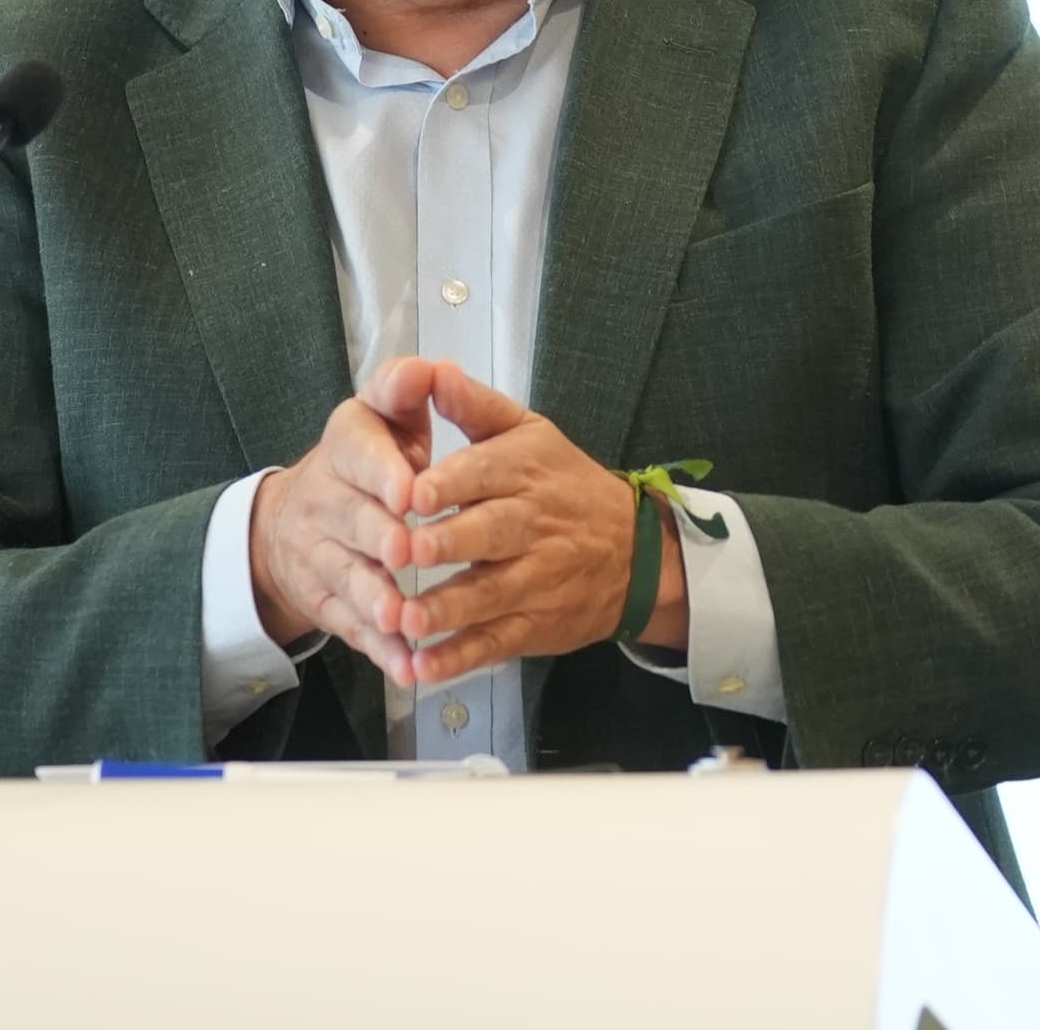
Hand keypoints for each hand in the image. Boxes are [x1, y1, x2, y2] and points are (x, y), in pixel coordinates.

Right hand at [248, 355, 443, 680]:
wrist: (299, 514)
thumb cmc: (370, 457)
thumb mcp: (384, 413)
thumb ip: (405, 389)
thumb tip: (427, 367)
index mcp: (345, 446)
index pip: (357, 453)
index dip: (382, 470)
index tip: (408, 488)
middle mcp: (324, 499)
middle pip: (351, 520)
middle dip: (378, 537)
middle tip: (406, 552)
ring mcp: (321, 554)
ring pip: (347, 578)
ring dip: (375, 599)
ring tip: (403, 618)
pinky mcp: (327, 600)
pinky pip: (352, 626)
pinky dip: (380, 648)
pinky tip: (407, 664)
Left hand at [381, 361, 677, 683]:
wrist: (634, 553)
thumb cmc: (565, 485)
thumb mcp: (528, 433)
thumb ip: (474, 405)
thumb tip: (432, 370)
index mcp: (526, 470)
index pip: (489, 471)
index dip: (452, 482)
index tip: (413, 492)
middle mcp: (533, 524)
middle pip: (492, 533)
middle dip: (449, 544)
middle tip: (405, 552)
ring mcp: (535, 579)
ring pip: (490, 594)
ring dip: (447, 610)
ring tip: (405, 619)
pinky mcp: (533, 624)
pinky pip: (494, 643)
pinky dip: (458, 660)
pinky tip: (422, 670)